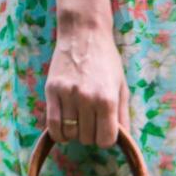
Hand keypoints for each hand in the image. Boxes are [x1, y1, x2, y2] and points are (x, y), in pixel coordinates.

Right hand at [46, 20, 129, 146]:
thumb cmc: (107, 61)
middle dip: (91, 134)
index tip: (105, 130)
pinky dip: (59, 133)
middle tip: (92, 121)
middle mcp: (87, 99)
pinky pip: (52, 125)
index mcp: (107, 100)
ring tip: (79, 121)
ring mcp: (67, 94)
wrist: (84, 34)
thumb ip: (123, 116)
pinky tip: (64, 130)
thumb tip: (124, 141)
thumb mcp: (122, 87)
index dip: (106, 139)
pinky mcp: (51, 90)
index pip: (105, 140)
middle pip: (87, 138)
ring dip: (75, 133)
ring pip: (70, 133)